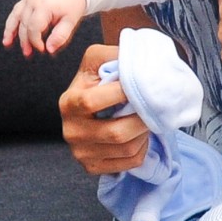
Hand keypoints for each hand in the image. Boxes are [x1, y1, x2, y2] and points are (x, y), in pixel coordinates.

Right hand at [3, 0, 87, 55]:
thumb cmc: (73, 3)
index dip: (36, 41)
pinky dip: (11, 22)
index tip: (42, 49)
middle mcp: (33, 0)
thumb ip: (60, 36)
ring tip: (7, 44)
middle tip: (28, 53)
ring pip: (15, 17)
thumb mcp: (71, 21)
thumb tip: (49, 50)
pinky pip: (16, 10)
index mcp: (44, 6)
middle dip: (25, 41)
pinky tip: (8, 32)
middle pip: (24, 24)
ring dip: (10, 31)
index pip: (34, 28)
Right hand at [59, 43, 149, 174]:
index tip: (139, 85)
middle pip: (115, 132)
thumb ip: (113, 54)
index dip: (120, 94)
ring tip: (146, 118)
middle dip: (141, 119)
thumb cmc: (95, 81)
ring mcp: (81, 152)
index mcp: (68, 102)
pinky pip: (129, 162)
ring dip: (143, 133)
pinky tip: (139, 134)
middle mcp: (71, 131)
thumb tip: (136, 57)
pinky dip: (141, 148)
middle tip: (153, 107)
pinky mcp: (92, 167)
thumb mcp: (96, 59)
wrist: (88, 107)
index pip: (92, 101)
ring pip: (126, 148)